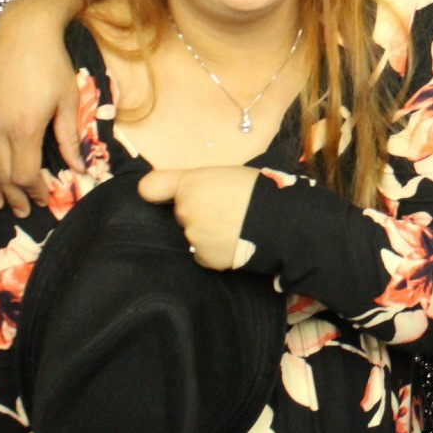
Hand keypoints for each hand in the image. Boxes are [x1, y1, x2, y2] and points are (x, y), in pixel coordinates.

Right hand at [0, 12, 84, 215]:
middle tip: (20, 211)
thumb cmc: (52, 63)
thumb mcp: (69, 100)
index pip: (23, 174)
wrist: (23, 30)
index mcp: (23, 127)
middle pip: (0, 174)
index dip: (33, 191)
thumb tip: (79, 167)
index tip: (43, 199)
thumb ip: (70, 137)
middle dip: (12, 195)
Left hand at [138, 166, 260, 269]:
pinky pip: (204, 254)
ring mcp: (192, 236)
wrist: (282, 219)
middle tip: (227, 210)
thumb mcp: (228, 174)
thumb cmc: (259, 189)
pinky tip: (235, 243)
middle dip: (198, 213)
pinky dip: (216, 250)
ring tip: (236, 228)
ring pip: (193, 235)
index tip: (163, 196)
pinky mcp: (204, 258)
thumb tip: (196, 193)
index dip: (158, 191)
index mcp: (190, 184)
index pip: (151, 187)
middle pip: (182, 213)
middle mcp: (184, 210)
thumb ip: (203, 183)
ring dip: (208, 233)